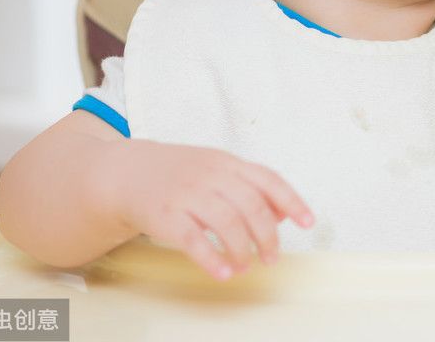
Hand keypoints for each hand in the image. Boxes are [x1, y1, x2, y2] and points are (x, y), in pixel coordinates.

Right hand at [107, 140, 313, 279]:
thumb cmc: (180, 175)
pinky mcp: (164, 216)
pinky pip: (193, 239)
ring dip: (242, 250)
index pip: (269, 179)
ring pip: (226, 223)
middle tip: (272, 257)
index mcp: (228, 163)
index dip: (292, 201)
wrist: (127, 173)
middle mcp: (210, 176)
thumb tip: (286, 212)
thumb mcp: (218, 170)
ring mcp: (187, 194)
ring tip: (247, 266)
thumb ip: (251, 187)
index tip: (307, 222)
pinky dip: (211, 258)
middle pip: (251, 205)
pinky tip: (223, 272)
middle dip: (267, 236)